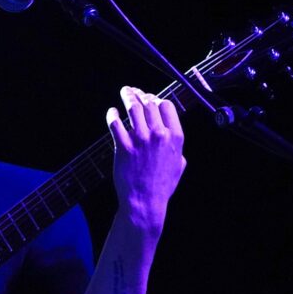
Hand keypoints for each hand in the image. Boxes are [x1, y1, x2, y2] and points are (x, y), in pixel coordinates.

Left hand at [106, 86, 186, 233]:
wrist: (145, 201)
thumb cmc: (163, 186)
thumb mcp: (180, 165)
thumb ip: (177, 147)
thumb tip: (172, 135)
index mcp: (175, 137)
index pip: (167, 105)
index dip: (157, 99)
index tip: (150, 98)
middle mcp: (159, 134)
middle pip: (149, 103)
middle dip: (141, 95)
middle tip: (134, 92)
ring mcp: (140, 139)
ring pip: (133, 108)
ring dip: (128, 97)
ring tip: (124, 92)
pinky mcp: (123, 146)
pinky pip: (116, 123)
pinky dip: (113, 115)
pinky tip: (112, 112)